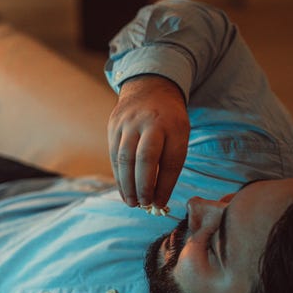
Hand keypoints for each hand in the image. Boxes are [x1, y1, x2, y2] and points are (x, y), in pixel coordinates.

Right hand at [107, 74, 189, 208]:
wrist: (150, 89)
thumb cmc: (168, 121)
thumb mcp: (179, 133)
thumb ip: (170, 161)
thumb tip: (158, 197)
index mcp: (174, 125)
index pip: (170, 160)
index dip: (165, 185)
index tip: (161, 203)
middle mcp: (151, 122)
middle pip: (146, 158)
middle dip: (144, 185)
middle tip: (145, 204)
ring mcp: (129, 123)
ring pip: (125, 158)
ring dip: (127, 185)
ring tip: (133, 203)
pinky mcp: (114, 126)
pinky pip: (114, 156)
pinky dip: (119, 176)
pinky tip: (124, 191)